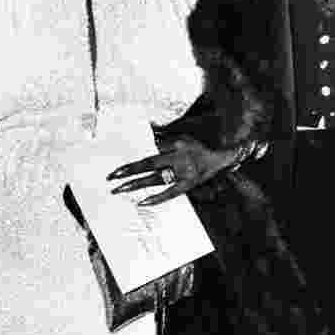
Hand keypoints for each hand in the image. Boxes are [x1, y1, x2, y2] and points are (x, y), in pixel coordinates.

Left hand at [106, 136, 237, 206]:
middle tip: (111, 176)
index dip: (136, 156)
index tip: (120, 165)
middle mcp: (179, 157)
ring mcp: (183, 173)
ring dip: (136, 184)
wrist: (223, 158)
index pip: (151, 149)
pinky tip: (142, 202)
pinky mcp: (188, 185)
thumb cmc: (200, 147)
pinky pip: (170, 193)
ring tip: (119, 189)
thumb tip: (148, 132)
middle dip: (129, 169)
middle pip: (148, 164)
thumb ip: (165, 137)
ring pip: (155, 179)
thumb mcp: (184, 137)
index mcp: (177, 144)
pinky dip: (156, 198)